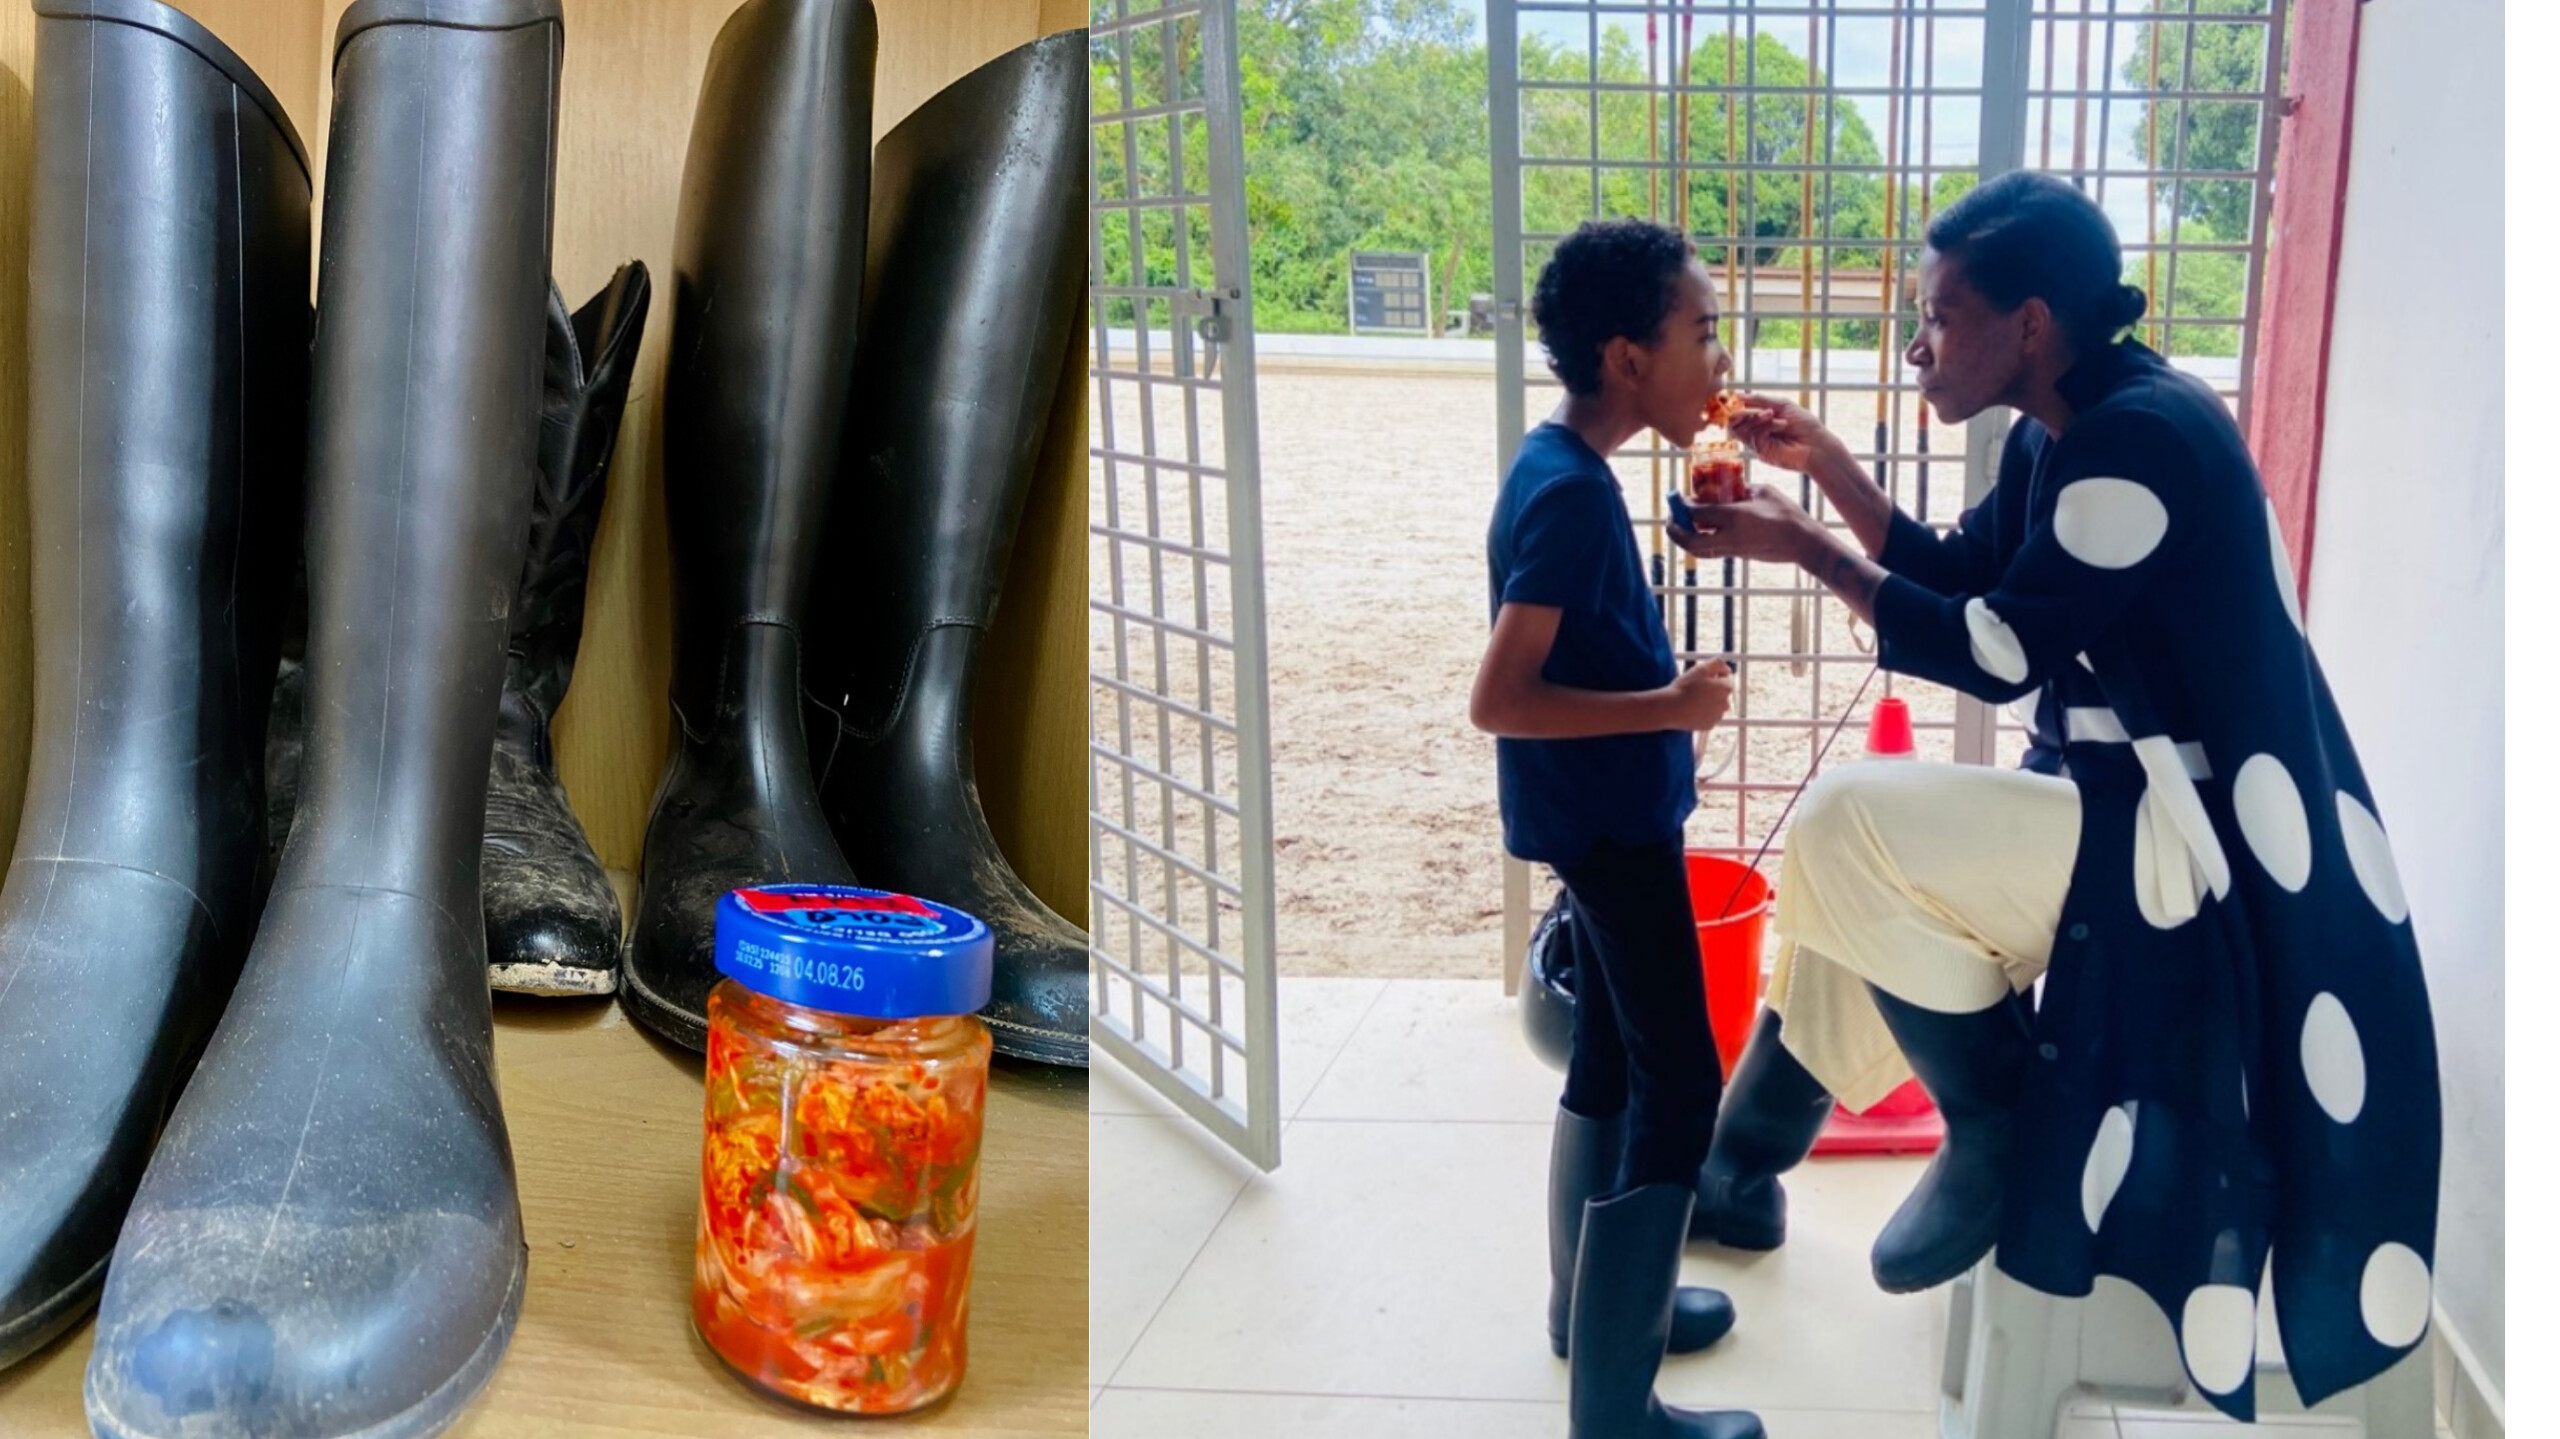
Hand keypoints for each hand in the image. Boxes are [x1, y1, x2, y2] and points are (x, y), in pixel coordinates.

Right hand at [1663, 658, 1734, 731]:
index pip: (1727, 678)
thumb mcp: (1701, 668)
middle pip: (1722, 693)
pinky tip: (1692, 709)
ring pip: (1715, 705)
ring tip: (1692, 699)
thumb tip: (1726, 667)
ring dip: (1708, 701)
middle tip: (1697, 688)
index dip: (1715, 675)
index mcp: (1726, 688)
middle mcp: (1726, 703)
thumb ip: (1718, 663)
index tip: (1703, 677)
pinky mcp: (1709, 725)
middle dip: (1713, 689)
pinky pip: (1709, 716)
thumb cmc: (1685, 688)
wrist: (1670, 708)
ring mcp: (1718, 716)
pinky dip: (1703, 713)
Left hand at [1668, 483, 1814, 565]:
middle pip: (1689, 540)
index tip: (1677, 497)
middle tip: (1670, 517)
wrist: (1802, 543)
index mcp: (1734, 517)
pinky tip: (1703, 530)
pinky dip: (1700, 542)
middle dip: (1674, 529)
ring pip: (1697, 550)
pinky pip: (1710, 551)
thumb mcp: (1763, 492)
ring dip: (1684, 538)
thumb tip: (1730, 488)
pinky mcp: (1737, 556)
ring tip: (1681, 525)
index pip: (1696, 513)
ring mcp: (1732, 549)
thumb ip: (1743, 490)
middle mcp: (1729, 536)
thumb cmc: (1787, 513)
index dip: (1682, 505)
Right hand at [1725, 394, 1847, 476]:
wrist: (1816, 444)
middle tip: (1754, 408)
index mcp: (1761, 418)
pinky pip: (1753, 435)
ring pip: (1739, 428)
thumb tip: (1738, 395)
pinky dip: (1765, 426)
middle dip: (1742, 412)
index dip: (1735, 405)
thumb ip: (1760, 400)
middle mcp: (1756, 430)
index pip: (1738, 411)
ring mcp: (1757, 442)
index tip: (1736, 398)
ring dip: (1754, 417)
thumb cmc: (1804, 424)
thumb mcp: (1782, 405)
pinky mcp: (1760, 451)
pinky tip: (1780, 424)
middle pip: (1733, 421)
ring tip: (1772, 414)